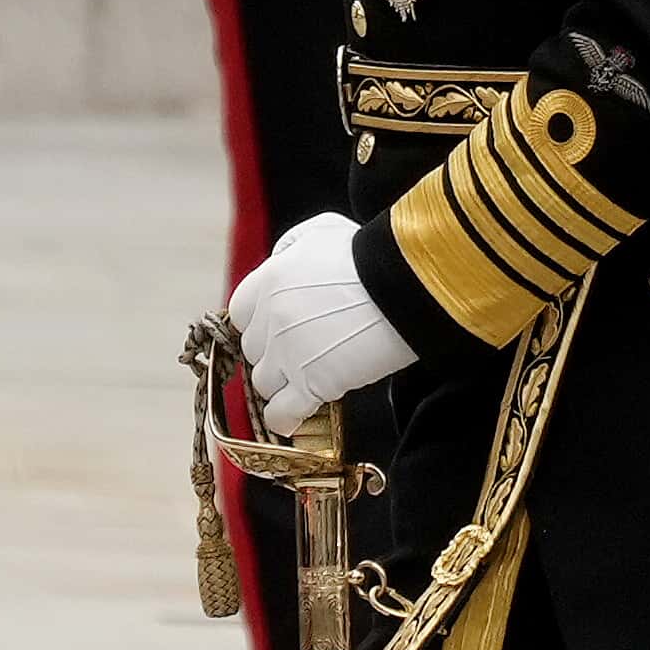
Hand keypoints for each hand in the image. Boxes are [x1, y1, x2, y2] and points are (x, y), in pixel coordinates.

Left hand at [229, 211, 417, 432]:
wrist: (407, 284)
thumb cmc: (374, 254)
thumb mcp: (324, 230)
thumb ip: (293, 247)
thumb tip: (282, 261)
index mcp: (269, 280)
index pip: (242, 314)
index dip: (262, 325)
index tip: (281, 330)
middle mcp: (270, 318)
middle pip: (254, 351)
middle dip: (276, 354)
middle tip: (307, 354)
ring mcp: (288, 354)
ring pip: (264, 383)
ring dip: (284, 385)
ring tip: (310, 383)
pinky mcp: (311, 383)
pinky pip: (281, 413)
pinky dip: (286, 419)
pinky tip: (296, 418)